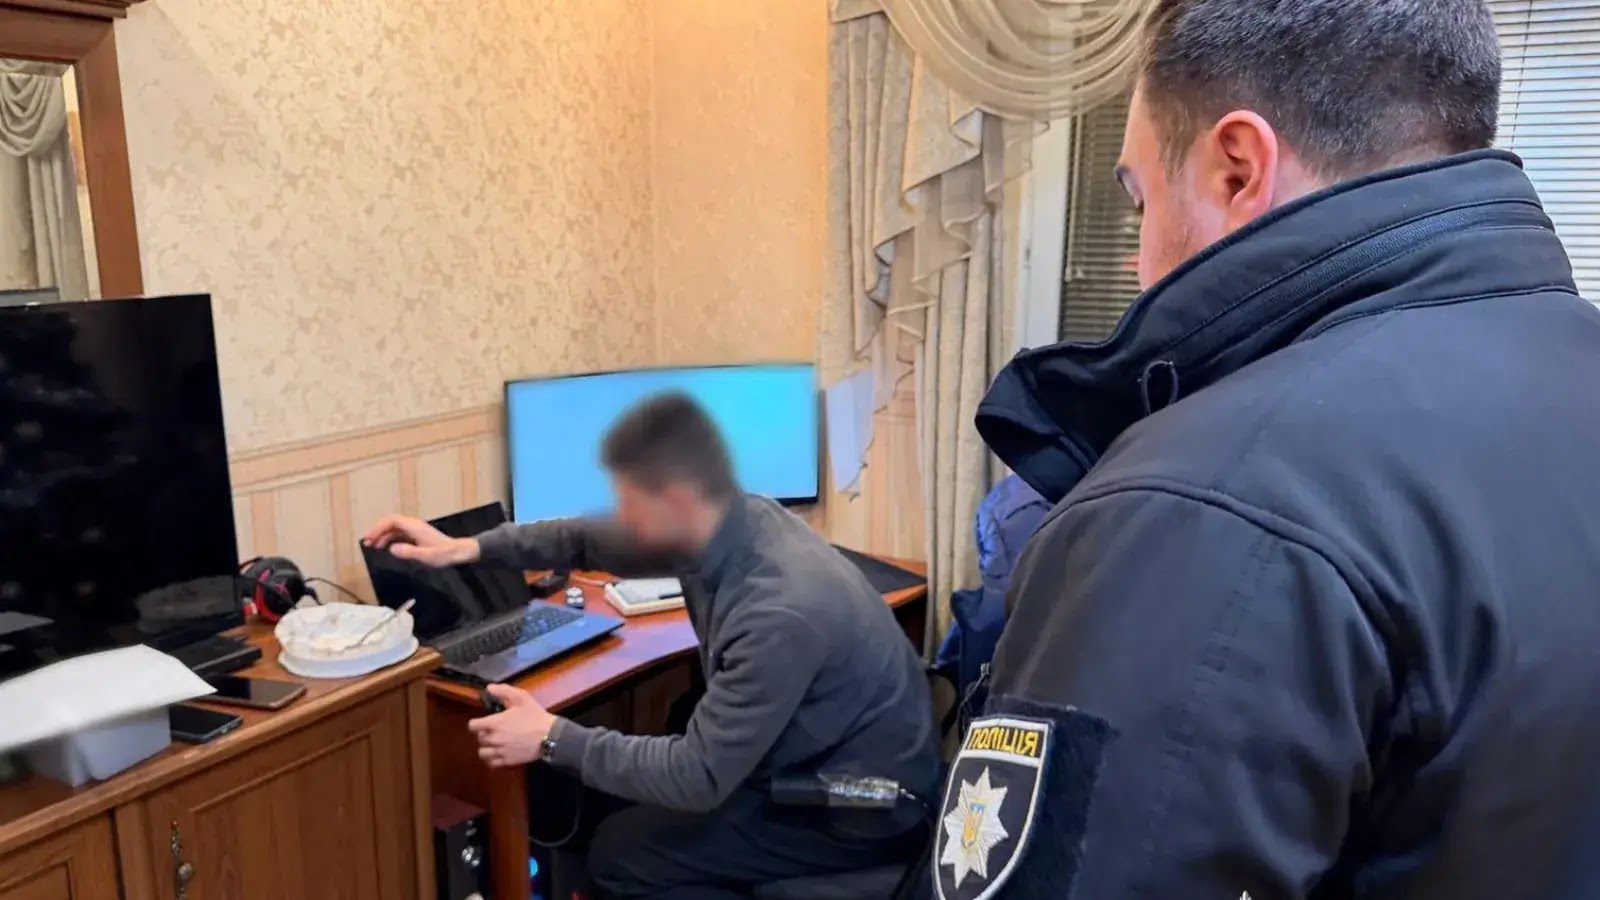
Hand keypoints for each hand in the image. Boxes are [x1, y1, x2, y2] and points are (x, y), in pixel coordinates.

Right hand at [361, 514, 479, 567]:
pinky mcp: (417, 535)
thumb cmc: (444, 554)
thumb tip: (391, 548)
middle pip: (390, 522)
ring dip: (382, 535)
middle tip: (367, 543)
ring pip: (394, 528)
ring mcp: (415, 529)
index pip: (391, 521)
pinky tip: (386, 547)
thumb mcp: (426, 556)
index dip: (378, 528)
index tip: (370, 538)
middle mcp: (413, 525)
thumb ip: (408, 552)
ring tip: (373, 546)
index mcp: (414, 527)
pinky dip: (390, 538)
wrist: (458, 552)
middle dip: (377, 531)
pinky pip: (399, 533)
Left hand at [468, 684, 555, 767]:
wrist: (549, 735)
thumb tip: (489, 688)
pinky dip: (493, 759)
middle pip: (479, 738)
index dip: (476, 722)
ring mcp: (500, 751)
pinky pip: (492, 763)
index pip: (473, 725)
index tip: (483, 721)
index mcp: (494, 723)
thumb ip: (503, 691)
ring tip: (494, 743)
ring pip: (483, 753)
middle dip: (484, 733)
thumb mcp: (521, 697)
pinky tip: (499, 753)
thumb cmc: (534, 716)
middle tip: (494, 730)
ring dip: (487, 747)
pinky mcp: (507, 761)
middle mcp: (493, 739)